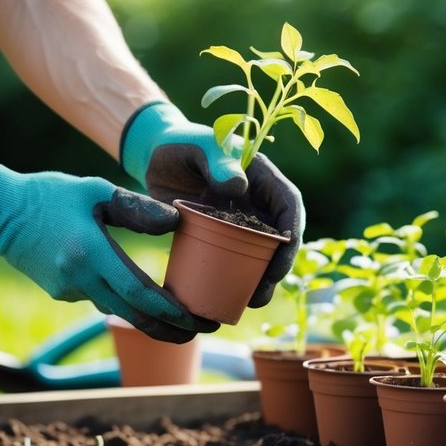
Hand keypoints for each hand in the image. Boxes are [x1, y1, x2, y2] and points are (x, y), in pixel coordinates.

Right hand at [0, 165, 217, 342]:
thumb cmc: (49, 194)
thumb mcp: (96, 191)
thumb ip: (137, 208)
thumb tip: (175, 221)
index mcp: (91, 254)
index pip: (140, 294)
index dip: (172, 312)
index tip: (198, 320)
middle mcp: (79, 279)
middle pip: (133, 316)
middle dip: (170, 329)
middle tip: (201, 331)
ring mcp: (67, 290)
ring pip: (117, 308)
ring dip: (148, 316)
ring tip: (180, 316)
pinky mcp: (60, 291)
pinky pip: (99, 298)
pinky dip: (122, 299)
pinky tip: (141, 295)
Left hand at [120, 101, 303, 305]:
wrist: (154, 155)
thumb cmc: (179, 143)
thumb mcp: (198, 146)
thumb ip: (217, 160)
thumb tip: (240, 187)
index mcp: (261, 175)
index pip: (289, 204)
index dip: (292, 233)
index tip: (280, 259)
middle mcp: (257, 200)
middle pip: (279, 236)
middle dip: (277, 267)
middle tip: (262, 293)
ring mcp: (240, 219)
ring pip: (259, 252)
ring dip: (259, 278)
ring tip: (249, 302)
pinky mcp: (220, 233)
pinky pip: (233, 257)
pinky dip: (234, 276)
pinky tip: (227, 296)